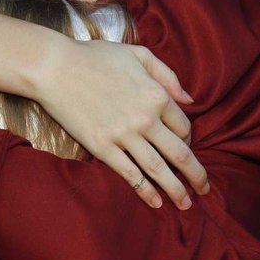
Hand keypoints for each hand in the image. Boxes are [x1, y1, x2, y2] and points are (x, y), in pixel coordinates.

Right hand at [31, 38, 207, 209]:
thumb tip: (190, 100)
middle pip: (180, 154)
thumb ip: (168, 76)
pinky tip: (155, 202)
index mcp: (157, 95)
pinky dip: (145, 191)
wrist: (55, 68)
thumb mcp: (139, 55)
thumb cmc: (96, 57)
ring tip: (186, 204)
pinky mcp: (102, 148)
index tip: (185, 148)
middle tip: (205, 189)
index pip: (184, 127)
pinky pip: (130, 174)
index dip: (189, 140)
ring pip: (158, 169)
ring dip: (176, 189)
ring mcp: (123, 136)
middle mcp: (145, 119)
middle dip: (196, 175)